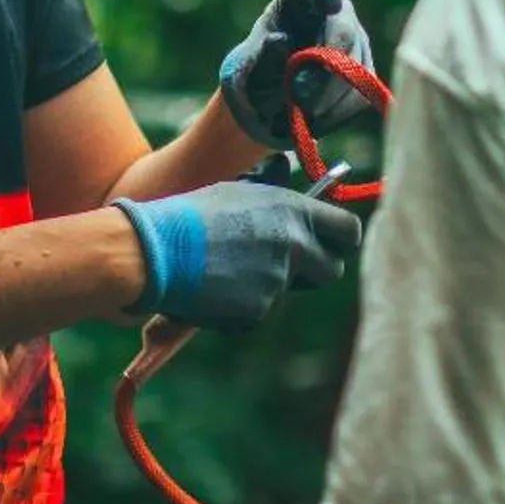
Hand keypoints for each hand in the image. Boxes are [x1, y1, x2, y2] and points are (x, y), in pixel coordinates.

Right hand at [110, 182, 363, 329]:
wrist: (155, 252)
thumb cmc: (192, 215)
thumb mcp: (240, 195)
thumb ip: (276, 204)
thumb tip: (295, 201)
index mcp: (292, 210)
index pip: (348, 230)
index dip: (343, 239)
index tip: (335, 243)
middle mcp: (293, 245)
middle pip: (332, 271)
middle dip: (316, 271)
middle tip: (291, 265)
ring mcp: (277, 280)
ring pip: (287, 290)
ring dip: (268, 284)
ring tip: (228, 266)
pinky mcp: (258, 309)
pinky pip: (259, 309)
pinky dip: (243, 303)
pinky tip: (215, 286)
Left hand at [219, 0, 377, 148]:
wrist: (272, 102)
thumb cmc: (260, 75)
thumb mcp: (254, 66)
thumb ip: (266, 55)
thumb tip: (279, 40)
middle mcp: (337, 12)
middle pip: (344, 32)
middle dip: (324, 69)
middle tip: (300, 97)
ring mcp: (357, 41)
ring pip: (356, 68)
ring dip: (327, 97)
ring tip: (301, 111)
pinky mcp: (367, 71)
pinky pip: (361, 93)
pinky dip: (337, 112)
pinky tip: (316, 117)